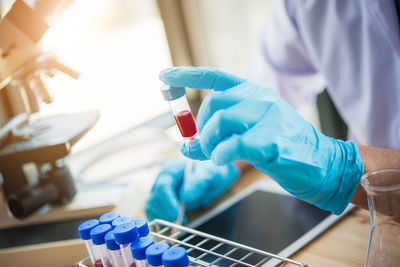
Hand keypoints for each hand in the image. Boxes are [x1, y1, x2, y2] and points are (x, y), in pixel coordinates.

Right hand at [145, 158, 239, 221]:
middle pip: (154, 199)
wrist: (211, 177)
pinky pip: (154, 213)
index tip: (177, 215)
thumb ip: (198, 183)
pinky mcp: (161, 202)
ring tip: (179, 223)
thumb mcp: (209, 174)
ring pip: (151, 207)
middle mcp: (161, 180)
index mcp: (171, 170)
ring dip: (162, 218)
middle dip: (165, 213)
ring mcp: (159, 191)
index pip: (162, 186)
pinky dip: (161, 221)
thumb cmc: (210, 172)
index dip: (168, 202)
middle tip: (180, 222)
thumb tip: (185, 197)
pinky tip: (173, 224)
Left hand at [159, 66, 363, 213]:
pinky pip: (232, 144)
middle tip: (202, 146)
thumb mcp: (248, 135)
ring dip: (208, 142)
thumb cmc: (281, 147)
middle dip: (200, 126)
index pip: (216, 77)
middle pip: (214, 102)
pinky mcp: (270, 141)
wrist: (320, 163)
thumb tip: (186, 146)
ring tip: (214, 155)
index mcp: (254, 93)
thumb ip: (218, 136)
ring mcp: (267, 117)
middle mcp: (260, 99)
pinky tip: (223, 160)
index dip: (188, 75)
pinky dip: (219, 154)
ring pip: (220, 120)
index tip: (165, 75)